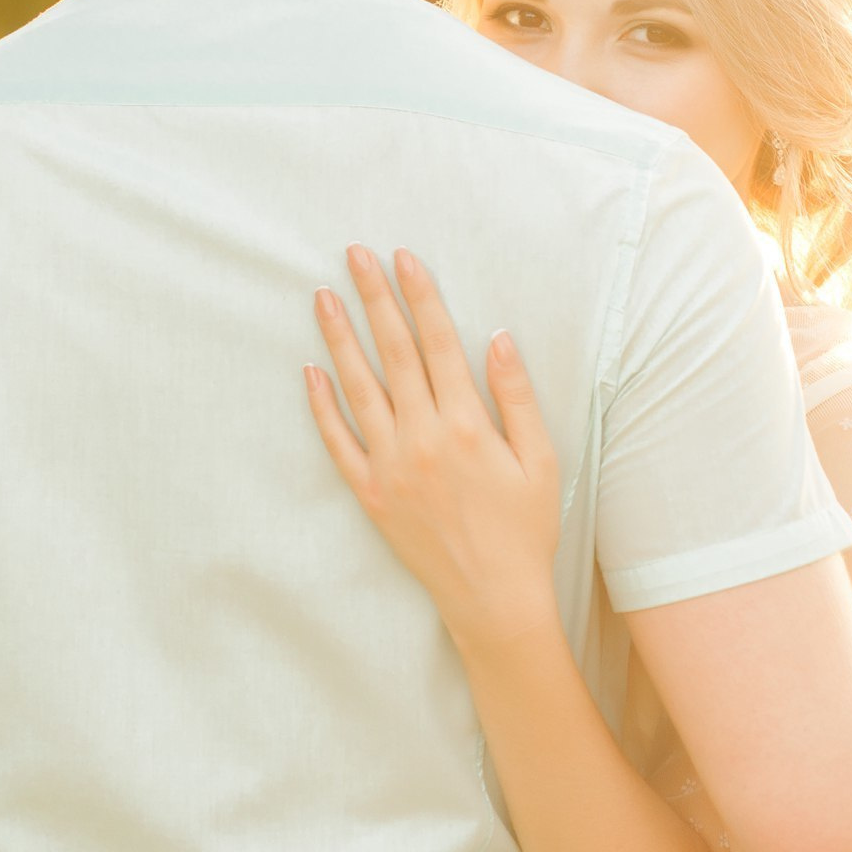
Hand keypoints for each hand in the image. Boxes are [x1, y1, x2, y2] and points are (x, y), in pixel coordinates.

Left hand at [305, 245, 562, 649]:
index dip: (419, 295)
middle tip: (354, 255)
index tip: (403, 258)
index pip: (437, 343)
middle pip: (393, 352)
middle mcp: (423, 439)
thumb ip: (517, 396)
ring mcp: (391, 466)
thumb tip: (496, 337)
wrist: (494, 597)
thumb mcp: (540, 459)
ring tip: (324, 296)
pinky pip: (338, 442)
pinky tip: (311, 371)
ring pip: (358, 388)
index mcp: (467, 425)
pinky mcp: (371, 494)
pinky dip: (322, 406)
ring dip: (340, 338)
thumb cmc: (525, 528)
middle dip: (374, 298)